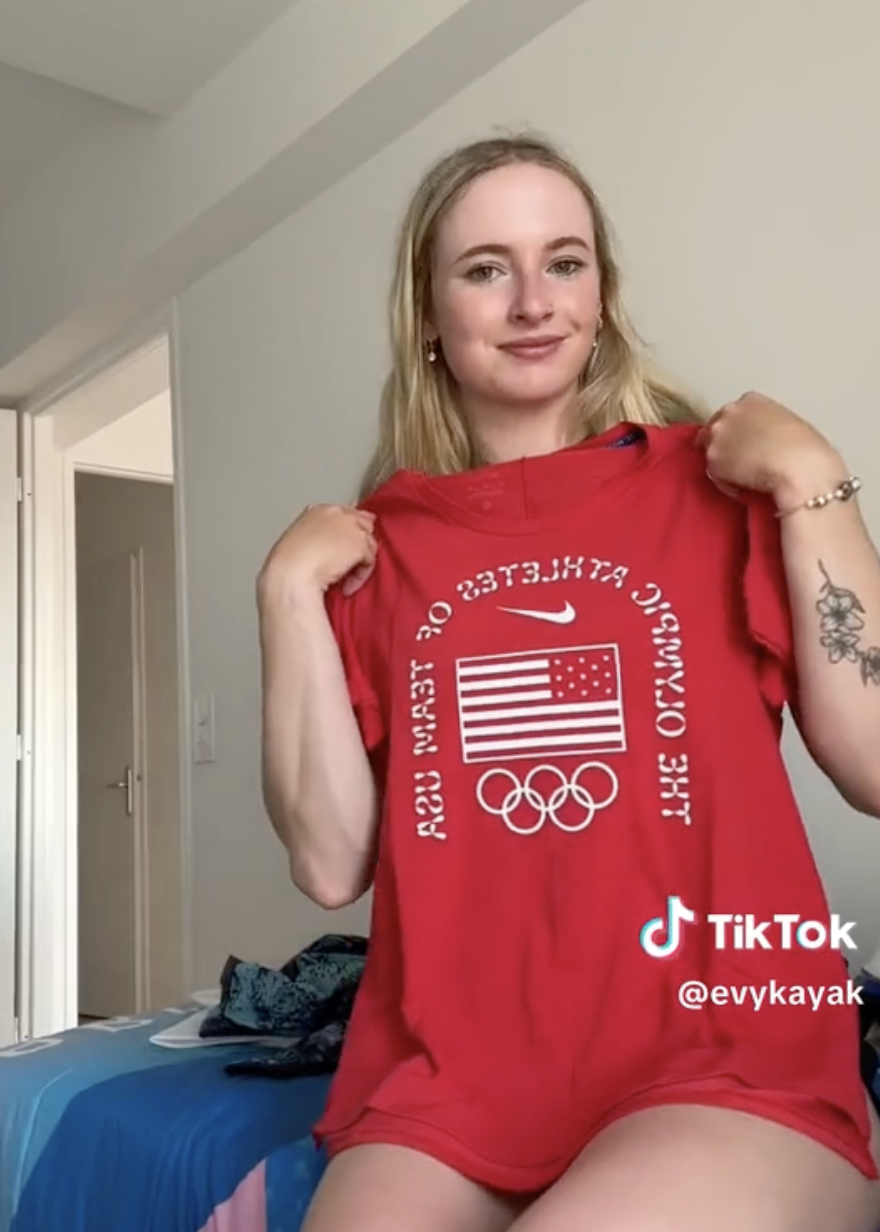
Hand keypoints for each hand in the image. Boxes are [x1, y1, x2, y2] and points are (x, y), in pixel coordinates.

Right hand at [257, 503, 377, 603]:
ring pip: (369, 544)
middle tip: (349, 565)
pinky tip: (345, 586)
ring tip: (344, 579)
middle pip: (363, 524)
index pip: (345, 514)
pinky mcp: (360, 543)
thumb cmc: (287, 567)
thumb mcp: (298, 542)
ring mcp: (350, 526)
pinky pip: (370, 561)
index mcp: (317, 511)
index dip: (349, 534)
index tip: (345, 551)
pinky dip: (360, 577)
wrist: (291, 575)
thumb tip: (331, 548)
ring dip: (359, 563)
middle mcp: (336, 513)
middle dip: (359, 544)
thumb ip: (317, 537)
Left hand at [695, 391, 845, 510]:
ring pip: (714, 453)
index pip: (732, 413)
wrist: (800, 468)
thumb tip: (766, 442)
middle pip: (715, 430)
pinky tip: (747, 488)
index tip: (744, 443)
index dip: (737, 431)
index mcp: (752, 400)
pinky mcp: (713, 461)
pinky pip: (717, 477)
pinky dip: (729, 484)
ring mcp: (718, 436)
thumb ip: (767, 427)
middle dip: (725, 445)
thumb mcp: (789, 425)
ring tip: (748, 479)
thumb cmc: (807, 450)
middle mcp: (730, 412)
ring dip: (725, 465)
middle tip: (742, 462)